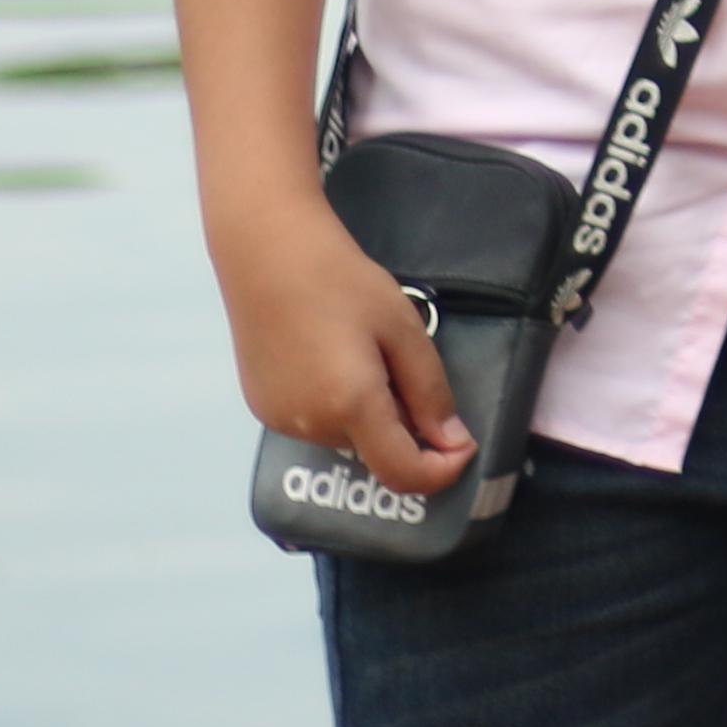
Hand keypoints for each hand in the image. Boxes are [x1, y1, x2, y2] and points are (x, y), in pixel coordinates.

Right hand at [210, 191, 471, 492]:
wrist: (268, 254)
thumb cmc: (343, 282)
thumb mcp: (402, 329)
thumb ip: (429, 391)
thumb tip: (452, 442)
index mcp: (350, 407)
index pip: (401, 473)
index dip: (440, 472)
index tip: (464, 447)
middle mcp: (309, 427)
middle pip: (374, 451)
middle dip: (405, 427)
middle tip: (406, 368)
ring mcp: (278, 421)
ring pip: (346, 438)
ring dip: (370, 415)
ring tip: (366, 354)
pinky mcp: (261, 408)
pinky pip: (315, 423)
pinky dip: (338, 407)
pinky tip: (334, 359)